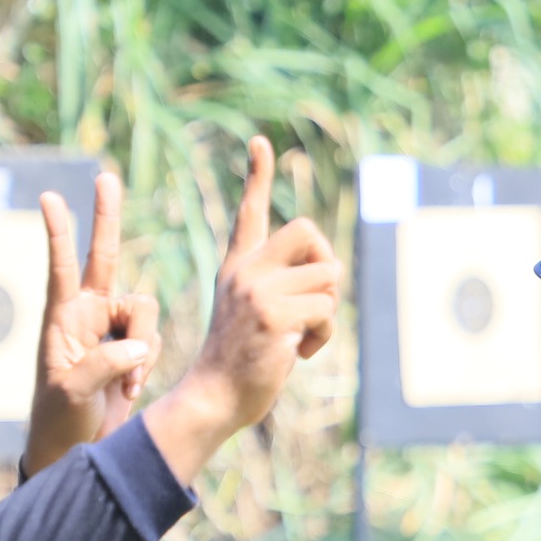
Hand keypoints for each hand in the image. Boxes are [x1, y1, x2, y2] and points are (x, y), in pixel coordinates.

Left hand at [25, 170, 160, 475]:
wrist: (78, 450)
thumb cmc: (61, 422)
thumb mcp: (72, 394)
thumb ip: (104, 363)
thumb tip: (139, 344)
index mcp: (61, 320)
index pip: (60, 268)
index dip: (59, 234)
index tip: (48, 197)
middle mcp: (87, 316)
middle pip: (105, 258)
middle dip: (106, 218)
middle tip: (106, 177)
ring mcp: (111, 330)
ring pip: (145, 312)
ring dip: (144, 345)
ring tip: (128, 383)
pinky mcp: (132, 349)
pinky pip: (153, 338)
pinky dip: (148, 361)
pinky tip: (132, 388)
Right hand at [141, 137, 340, 485]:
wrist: (212, 398)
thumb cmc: (241, 364)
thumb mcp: (255, 315)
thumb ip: (281, 286)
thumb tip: (327, 271)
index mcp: (237, 267)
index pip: (249, 212)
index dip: (257, 175)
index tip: (261, 142)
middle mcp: (244, 271)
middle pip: (310, 233)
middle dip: (325, 267)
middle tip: (311, 302)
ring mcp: (256, 291)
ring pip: (326, 278)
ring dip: (325, 314)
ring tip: (297, 338)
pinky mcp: (272, 314)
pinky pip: (326, 310)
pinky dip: (322, 337)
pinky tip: (296, 353)